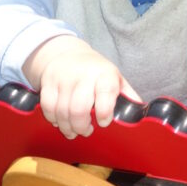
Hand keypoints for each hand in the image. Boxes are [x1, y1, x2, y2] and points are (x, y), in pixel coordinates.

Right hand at [23, 35, 140, 139]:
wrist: (68, 54)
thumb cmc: (97, 72)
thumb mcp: (115, 79)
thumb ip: (127, 96)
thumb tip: (139, 114)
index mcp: (104, 74)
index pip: (106, 92)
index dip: (104, 112)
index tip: (103, 122)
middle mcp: (83, 75)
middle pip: (79, 108)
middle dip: (82, 127)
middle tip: (86, 131)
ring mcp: (63, 79)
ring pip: (62, 112)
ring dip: (68, 127)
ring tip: (74, 131)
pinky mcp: (47, 83)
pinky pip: (47, 108)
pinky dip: (53, 120)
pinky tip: (60, 121)